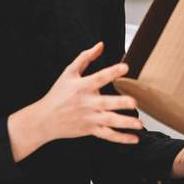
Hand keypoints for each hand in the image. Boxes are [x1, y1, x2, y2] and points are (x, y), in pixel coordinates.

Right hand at [8, 42, 141, 161]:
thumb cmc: (58, 94)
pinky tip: (134, 138)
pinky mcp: (91, 129)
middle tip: (134, 102)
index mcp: (82, 87)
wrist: (44, 119)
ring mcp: (89, 118)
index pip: (98, 78)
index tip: (125, 67)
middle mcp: (87, 103)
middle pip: (106, 103)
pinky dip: (121, 138)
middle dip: (120, 103)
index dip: (112, 72)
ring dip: (125, 123)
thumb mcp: (68, 73)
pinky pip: (108, 135)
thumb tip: (100, 45)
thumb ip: (85, 58)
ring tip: (139, 124)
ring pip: (109, 121)